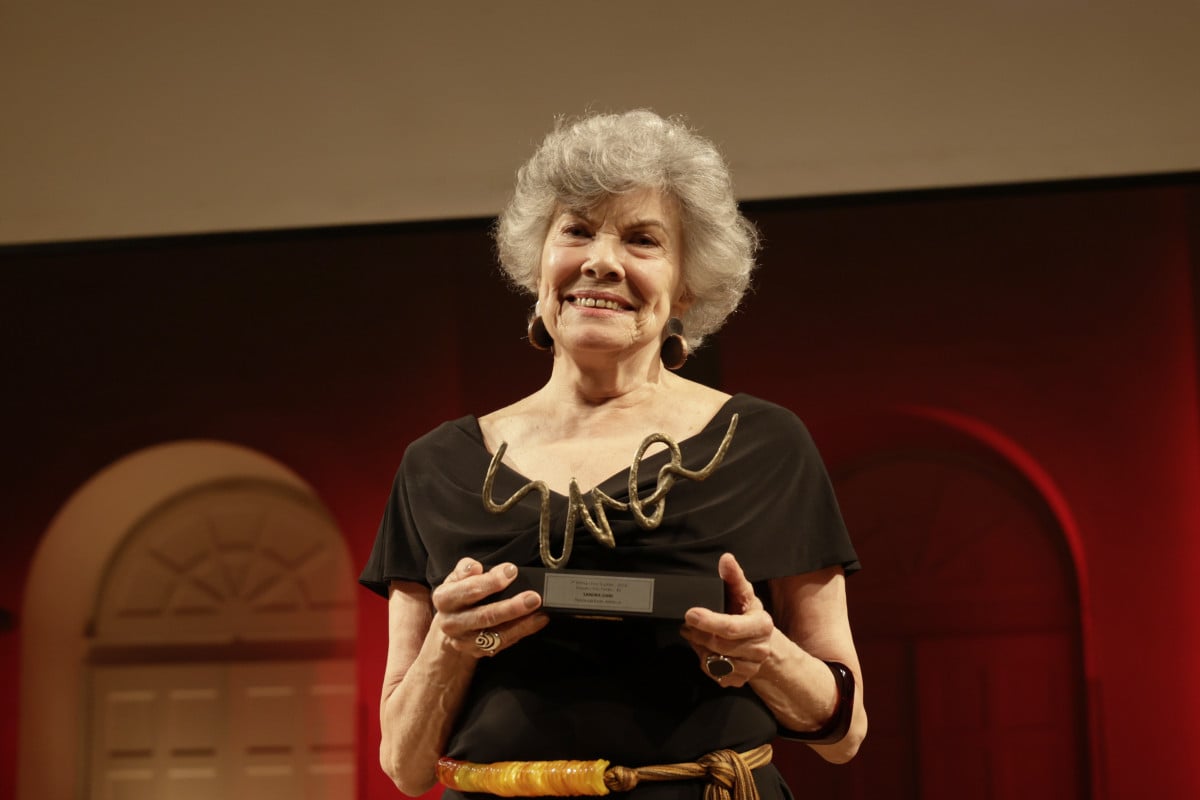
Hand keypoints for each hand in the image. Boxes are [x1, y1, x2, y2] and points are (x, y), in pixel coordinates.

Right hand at [430, 558, 548, 658]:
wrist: (451, 624)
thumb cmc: (459, 595)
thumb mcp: (457, 577)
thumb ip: (466, 569)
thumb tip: (475, 567)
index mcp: (444, 599)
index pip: (468, 590)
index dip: (491, 581)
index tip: (511, 571)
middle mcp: (451, 623)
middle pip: (483, 616)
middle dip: (511, 606)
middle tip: (533, 597)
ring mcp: (464, 640)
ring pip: (496, 634)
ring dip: (521, 622)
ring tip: (539, 610)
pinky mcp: (478, 651)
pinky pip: (503, 643)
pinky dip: (522, 631)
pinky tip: (537, 620)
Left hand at [679, 553, 774, 686]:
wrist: (762, 643)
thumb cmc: (749, 615)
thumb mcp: (743, 593)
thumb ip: (733, 576)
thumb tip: (726, 559)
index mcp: (762, 626)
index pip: (731, 627)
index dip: (708, 621)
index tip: (690, 614)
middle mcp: (759, 649)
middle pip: (719, 645)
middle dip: (697, 633)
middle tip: (687, 624)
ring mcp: (750, 667)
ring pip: (714, 661)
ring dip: (699, 647)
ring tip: (695, 635)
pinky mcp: (739, 680)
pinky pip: (713, 674)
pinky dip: (704, 661)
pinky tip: (704, 649)